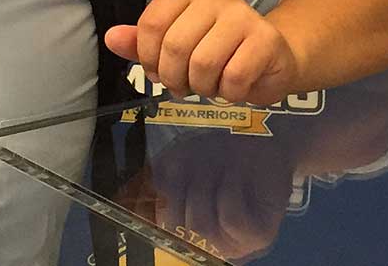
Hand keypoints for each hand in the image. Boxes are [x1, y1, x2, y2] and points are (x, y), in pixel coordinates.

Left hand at [104, 0, 300, 105]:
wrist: (274, 57)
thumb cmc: (219, 51)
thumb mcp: (175, 46)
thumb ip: (142, 43)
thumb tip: (111, 38)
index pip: (151, 24)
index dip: (149, 58)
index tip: (159, 71)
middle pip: (175, 46)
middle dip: (175, 78)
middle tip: (185, 85)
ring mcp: (244, 15)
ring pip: (203, 64)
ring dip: (203, 87)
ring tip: (211, 85)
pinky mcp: (266, 39)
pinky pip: (234, 77)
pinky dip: (229, 93)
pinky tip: (233, 87)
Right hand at [117, 133, 293, 262]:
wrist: (267, 139)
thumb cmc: (220, 154)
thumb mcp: (178, 165)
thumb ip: (150, 184)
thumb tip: (120, 198)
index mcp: (187, 233)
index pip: (159, 232)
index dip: (154, 207)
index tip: (159, 183)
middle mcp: (210, 245)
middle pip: (177, 226)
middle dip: (186, 186)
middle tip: (202, 167)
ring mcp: (237, 246)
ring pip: (202, 224)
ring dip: (209, 185)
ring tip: (220, 170)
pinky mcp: (260, 236)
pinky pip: (230, 218)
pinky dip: (229, 189)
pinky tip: (237, 179)